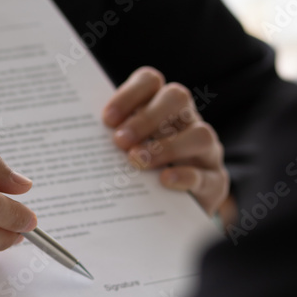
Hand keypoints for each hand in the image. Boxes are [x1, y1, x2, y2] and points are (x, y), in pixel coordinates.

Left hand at [102, 66, 230, 217]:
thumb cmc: (139, 175)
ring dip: (166, 147)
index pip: (150, 82)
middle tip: (120, 141)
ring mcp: (206, 151)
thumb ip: (112, 141)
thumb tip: (81, 138)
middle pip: (177, 97)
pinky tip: (165, 181)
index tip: (107, 120)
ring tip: (137, 162)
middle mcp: (188, 122)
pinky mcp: (215, 181)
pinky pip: (208, 175)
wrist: (168, 215)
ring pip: (200, 134)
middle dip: (147, 117)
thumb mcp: (124, 153)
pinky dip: (185, 175)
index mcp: (162, 108)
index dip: (129, 94)